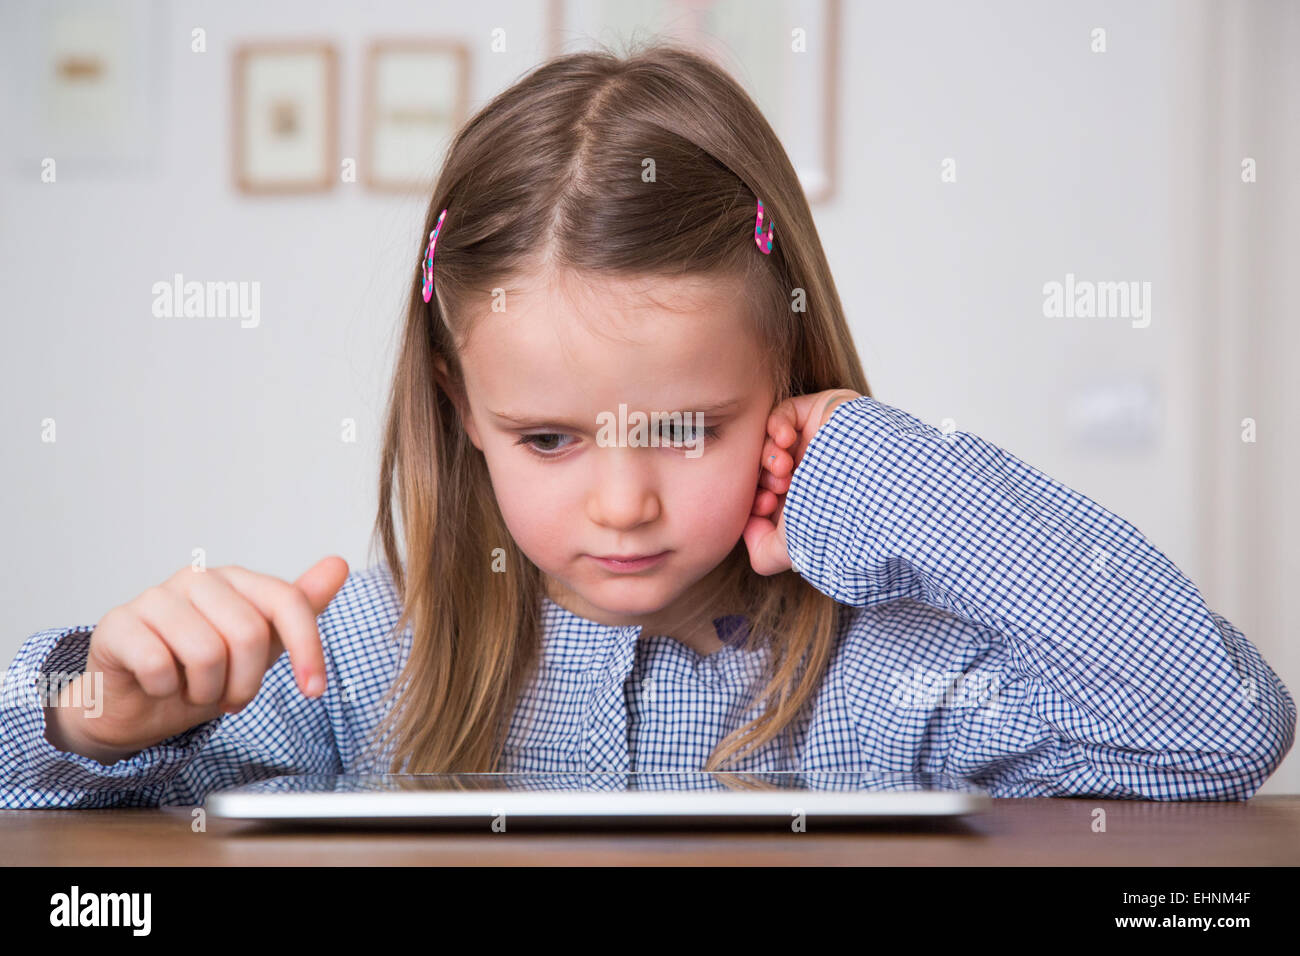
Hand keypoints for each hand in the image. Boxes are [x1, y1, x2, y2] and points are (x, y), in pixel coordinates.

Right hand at [44, 556, 348, 763]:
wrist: (139, 703)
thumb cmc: (202, 671)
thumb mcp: (263, 645)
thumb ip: (300, 607)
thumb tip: (339, 563)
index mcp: (237, 580)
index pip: (288, 602)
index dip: (309, 649)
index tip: (314, 690)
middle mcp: (198, 578)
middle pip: (249, 634)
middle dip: (246, 683)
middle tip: (229, 695)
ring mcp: (154, 597)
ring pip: (206, 654)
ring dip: (206, 691)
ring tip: (194, 689)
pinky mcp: (118, 624)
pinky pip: (159, 666)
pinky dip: (165, 690)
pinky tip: (158, 685)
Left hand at [742, 389, 861, 575]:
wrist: (872, 486)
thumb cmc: (837, 519)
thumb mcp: (794, 549)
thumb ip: (763, 551)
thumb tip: (747, 528)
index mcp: (805, 499)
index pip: (764, 493)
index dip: (755, 499)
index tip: (763, 507)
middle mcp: (809, 470)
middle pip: (765, 468)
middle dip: (764, 479)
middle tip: (776, 489)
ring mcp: (814, 441)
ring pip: (773, 442)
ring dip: (770, 456)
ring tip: (783, 469)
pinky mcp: (821, 413)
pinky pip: (784, 412)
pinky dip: (776, 425)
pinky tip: (784, 441)